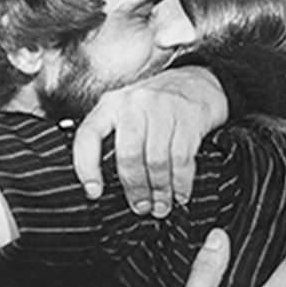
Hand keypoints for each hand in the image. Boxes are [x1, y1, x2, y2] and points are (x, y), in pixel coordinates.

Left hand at [72, 66, 226, 216]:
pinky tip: (180, 193)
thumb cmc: (158, 103)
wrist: (198, 80)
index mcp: (111, 104)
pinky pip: (181, 158)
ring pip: (156, 160)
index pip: (88, 135)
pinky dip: (181, 182)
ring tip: (161, 205)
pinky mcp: (189, 116)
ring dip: (159, 190)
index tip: (93, 191)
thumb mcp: (128, 111)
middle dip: (134, 188)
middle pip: (128, 155)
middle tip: (140, 206)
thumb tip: (105, 183)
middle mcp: (134, 103)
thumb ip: (114, 137)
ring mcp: (163, 108)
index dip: (87, 167)